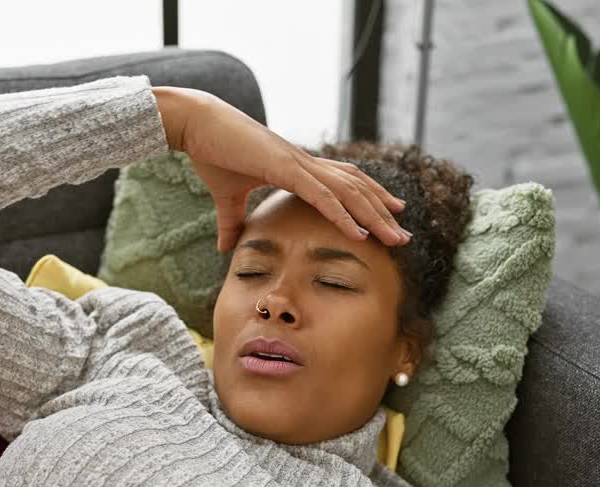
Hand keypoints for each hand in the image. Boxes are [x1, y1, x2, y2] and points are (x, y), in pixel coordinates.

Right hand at [153, 86, 409, 252]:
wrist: (195, 123)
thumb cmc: (211, 152)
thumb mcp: (226, 196)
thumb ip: (231, 222)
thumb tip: (226, 250)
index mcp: (297, 167)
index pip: (343, 182)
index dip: (369, 198)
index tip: (389, 217)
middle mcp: (305, 163)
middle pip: (356, 188)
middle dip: (382, 213)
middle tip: (403, 236)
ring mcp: (298, 164)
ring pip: (348, 193)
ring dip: (373, 218)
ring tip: (394, 239)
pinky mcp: (285, 168)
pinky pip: (322, 196)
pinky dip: (343, 216)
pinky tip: (360, 234)